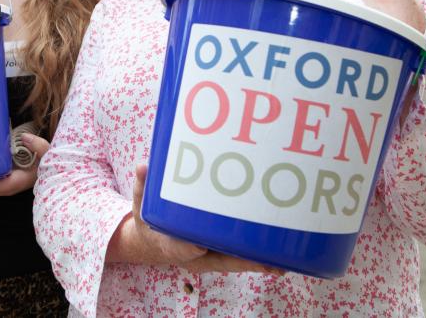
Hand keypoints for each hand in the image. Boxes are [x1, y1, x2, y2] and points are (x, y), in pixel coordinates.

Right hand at [111, 164, 280, 274]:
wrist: (151, 243)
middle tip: (269, 260)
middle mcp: (194, 256)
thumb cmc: (148, 222)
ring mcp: (208, 257)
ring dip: (258, 260)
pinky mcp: (218, 252)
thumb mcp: (141, 204)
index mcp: (171, 246)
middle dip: (245, 261)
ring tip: (284, 259)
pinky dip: (256, 254)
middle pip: (221, 260)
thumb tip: (142, 165)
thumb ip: (143, 186)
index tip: (199, 244)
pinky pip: (238, 254)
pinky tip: (277, 251)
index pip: (182, 248)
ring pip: (235, 260)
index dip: (191, 247)